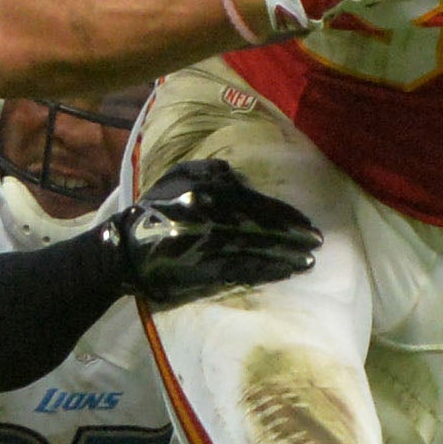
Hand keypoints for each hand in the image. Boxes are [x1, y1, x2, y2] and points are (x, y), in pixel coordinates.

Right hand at [108, 159, 321, 305]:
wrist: (125, 248)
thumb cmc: (156, 208)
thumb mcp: (179, 176)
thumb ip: (213, 172)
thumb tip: (242, 179)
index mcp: (210, 193)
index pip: (258, 204)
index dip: (285, 215)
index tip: (307, 223)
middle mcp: (214, 218)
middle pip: (263, 228)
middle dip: (293, 237)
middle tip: (317, 243)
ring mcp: (211, 246)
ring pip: (257, 250)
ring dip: (287, 256)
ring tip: (308, 261)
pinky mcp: (205, 270)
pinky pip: (243, 270)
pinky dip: (267, 271)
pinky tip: (285, 272)